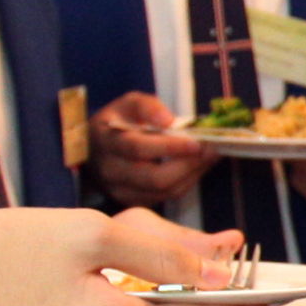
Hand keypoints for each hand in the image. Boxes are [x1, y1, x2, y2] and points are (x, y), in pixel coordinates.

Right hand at [92, 91, 210, 206]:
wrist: (94, 148)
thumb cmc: (117, 121)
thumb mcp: (129, 104)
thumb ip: (148, 106)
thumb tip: (169, 120)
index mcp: (107, 141)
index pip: (138, 149)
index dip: (170, 148)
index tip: (196, 142)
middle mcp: (110, 170)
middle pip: (154, 178)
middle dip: (188, 166)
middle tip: (210, 150)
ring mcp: (119, 190)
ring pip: (163, 192)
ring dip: (192, 175)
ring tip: (209, 156)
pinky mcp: (130, 201)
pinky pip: (164, 198)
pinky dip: (185, 183)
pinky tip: (196, 167)